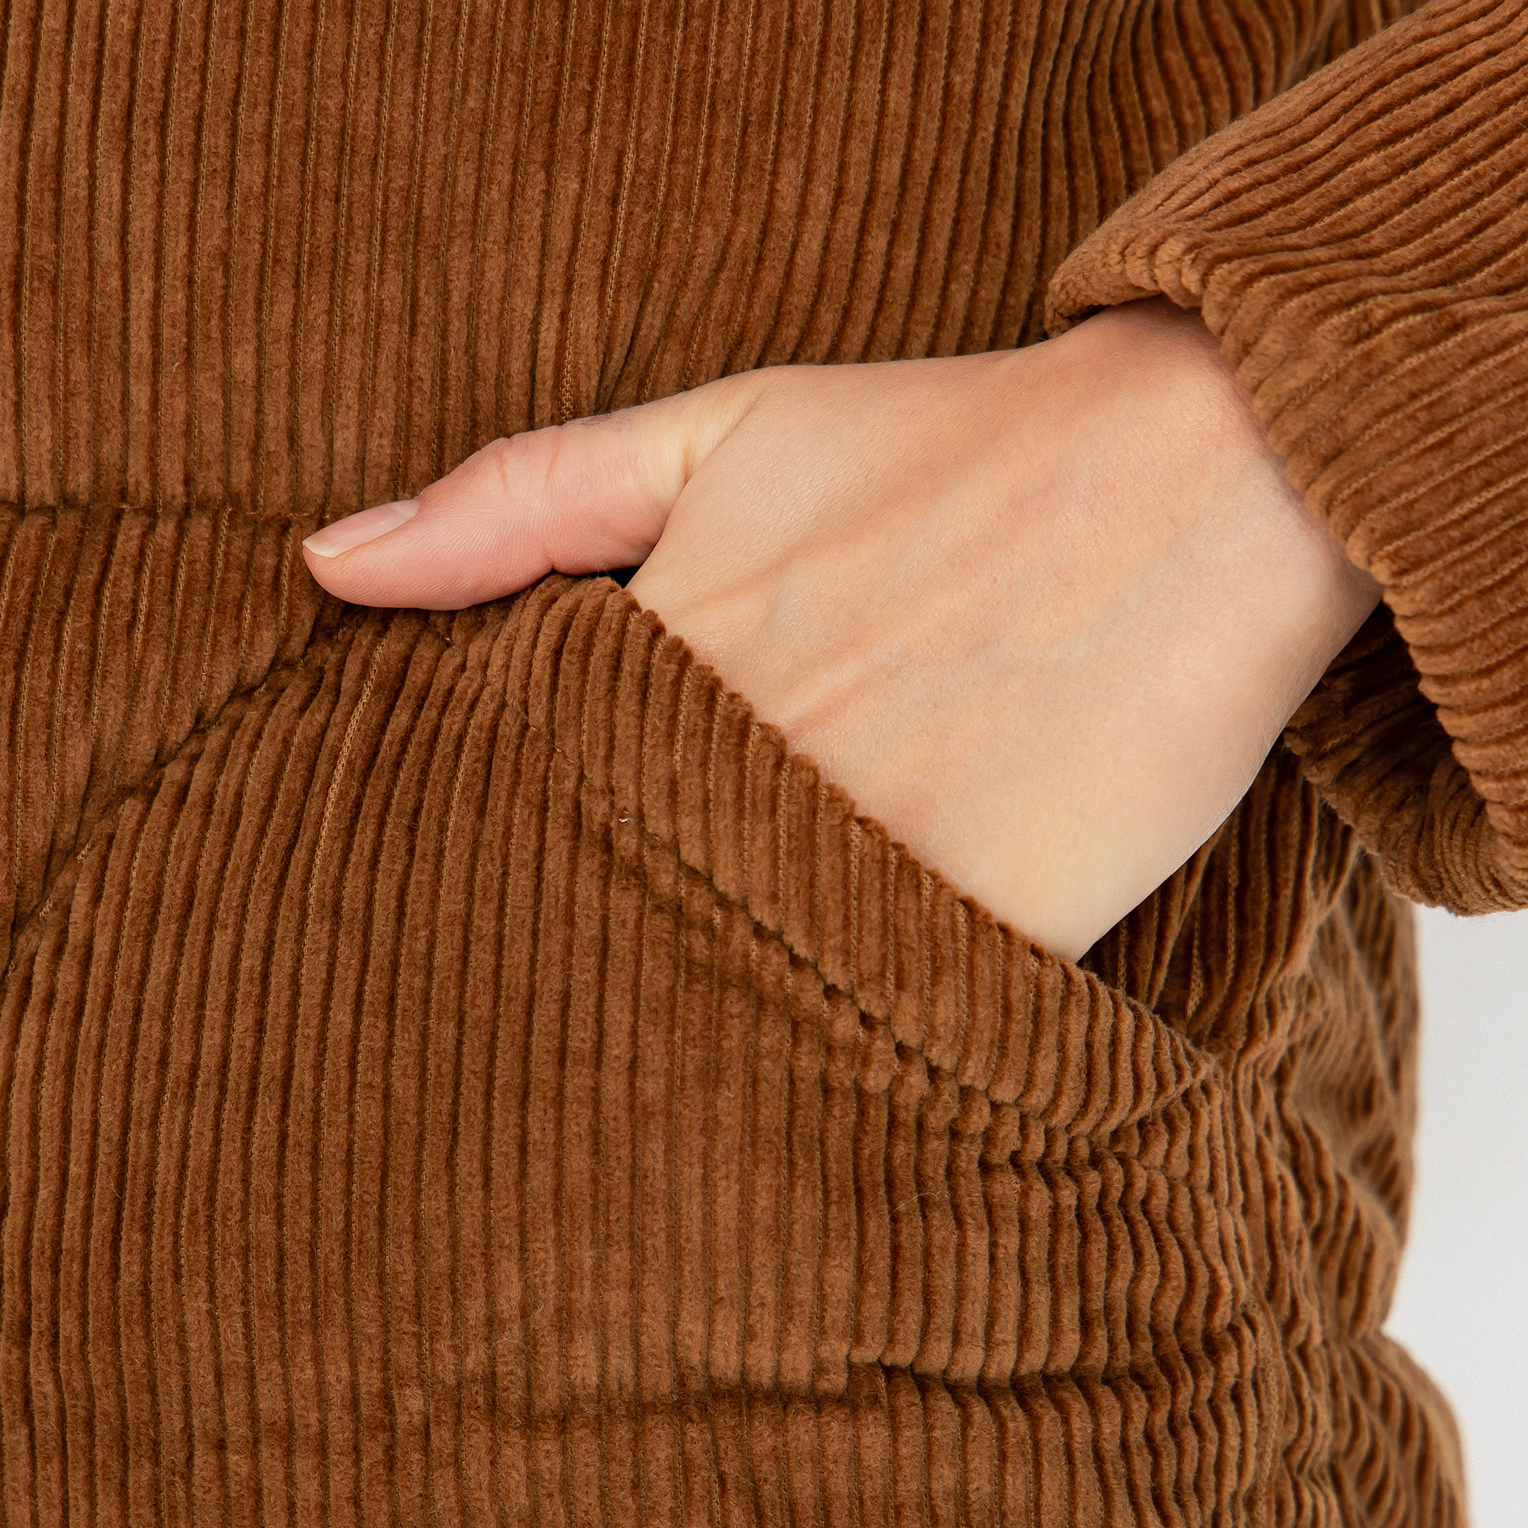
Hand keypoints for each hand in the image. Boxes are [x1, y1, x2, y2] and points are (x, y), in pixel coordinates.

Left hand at [301, 300, 1380, 963]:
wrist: (1207, 479)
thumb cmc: (959, 448)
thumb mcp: (723, 427)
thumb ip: (521, 498)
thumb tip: (320, 567)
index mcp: (660, 665)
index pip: (505, 806)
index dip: (479, 868)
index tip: (442, 926)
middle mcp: (746, 776)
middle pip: (598, 917)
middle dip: (557, 969)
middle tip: (504, 1054)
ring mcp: (866, 864)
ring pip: (721, 994)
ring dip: (683, 1026)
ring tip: (629, 1101)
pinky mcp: (986, 937)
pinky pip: (876, 1029)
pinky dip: (836, 1045)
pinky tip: (801, 1067)